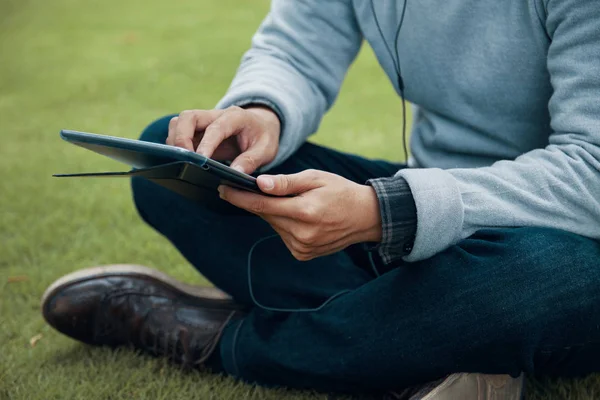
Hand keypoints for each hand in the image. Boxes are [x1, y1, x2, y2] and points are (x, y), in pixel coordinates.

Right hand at [166, 106, 280, 173]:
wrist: (261, 126)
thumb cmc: (263, 137)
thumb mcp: (266, 150)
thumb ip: (251, 161)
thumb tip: (235, 173)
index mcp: (235, 117)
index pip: (216, 128)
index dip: (206, 144)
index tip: (200, 160)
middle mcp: (216, 115)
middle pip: (188, 117)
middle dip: (181, 138)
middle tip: (184, 161)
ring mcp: (204, 122)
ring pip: (179, 123)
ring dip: (175, 141)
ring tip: (180, 162)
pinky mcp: (197, 131)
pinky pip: (179, 133)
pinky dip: (176, 146)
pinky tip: (182, 161)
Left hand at [218, 170, 381, 260]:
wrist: (365, 217)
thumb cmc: (340, 192)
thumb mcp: (316, 178)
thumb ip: (286, 182)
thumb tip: (259, 184)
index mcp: (305, 212)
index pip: (261, 205)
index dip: (239, 197)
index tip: (222, 189)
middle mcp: (301, 234)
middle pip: (266, 215)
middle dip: (258, 201)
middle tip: (260, 188)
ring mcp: (302, 248)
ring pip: (274, 225)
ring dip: (275, 213)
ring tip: (295, 202)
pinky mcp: (302, 255)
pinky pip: (283, 235)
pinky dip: (285, 224)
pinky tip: (301, 217)